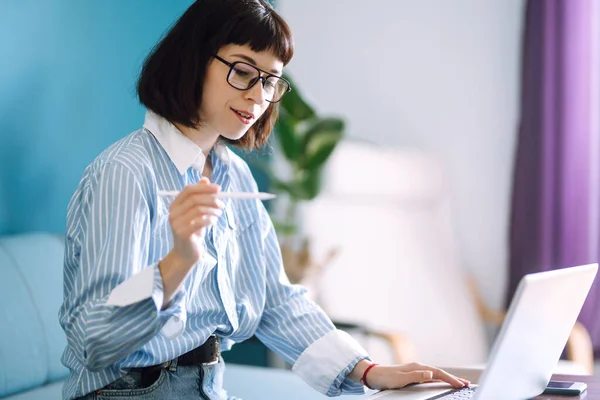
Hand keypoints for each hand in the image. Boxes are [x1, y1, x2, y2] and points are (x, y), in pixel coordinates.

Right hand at [167, 177, 223, 265]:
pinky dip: (210, 219)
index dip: (204, 188)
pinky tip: (213, 221)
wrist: (186, 253)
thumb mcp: (197, 212)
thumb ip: (200, 196)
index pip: (188, 189)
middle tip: (222, 204)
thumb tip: (205, 179)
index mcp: (175, 205)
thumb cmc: (193, 231)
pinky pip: (199, 221)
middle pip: (194, 199)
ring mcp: (176, 223)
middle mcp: (173, 213)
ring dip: (213, 210)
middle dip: (211, 199)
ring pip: (198, 209)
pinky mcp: (182, 233)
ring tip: (219, 214)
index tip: (219, 189)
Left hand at [355, 361, 469, 389]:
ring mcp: (416, 370)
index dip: (451, 379)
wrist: (374, 375)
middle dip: (453, 378)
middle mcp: (418, 367)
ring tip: (459, 383)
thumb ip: (416, 376)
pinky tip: (442, 383)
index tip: (461, 384)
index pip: (439, 373)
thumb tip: (431, 373)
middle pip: (440, 373)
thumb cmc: (386, 378)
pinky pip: (431, 377)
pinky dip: (440, 380)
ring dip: (448, 379)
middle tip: (466, 384)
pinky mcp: (413, 374)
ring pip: (436, 374)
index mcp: (418, 367)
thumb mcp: (401, 379)